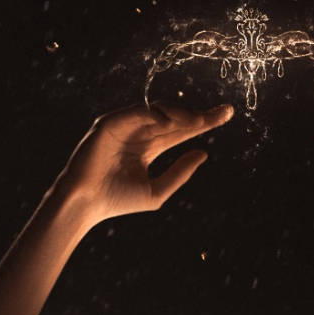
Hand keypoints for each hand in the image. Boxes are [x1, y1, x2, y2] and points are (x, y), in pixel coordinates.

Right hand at [54, 102, 233, 226]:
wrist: (86, 203)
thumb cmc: (117, 200)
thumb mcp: (156, 191)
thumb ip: (179, 173)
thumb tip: (203, 153)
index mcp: (150, 147)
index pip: (182, 131)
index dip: (204, 123)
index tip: (227, 115)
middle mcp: (140, 132)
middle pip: (176, 118)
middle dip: (200, 114)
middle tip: (225, 112)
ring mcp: (126, 125)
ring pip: (159, 112)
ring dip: (181, 114)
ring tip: (200, 121)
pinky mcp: (111, 122)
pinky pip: (137, 112)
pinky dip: (153, 114)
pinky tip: (169, 122)